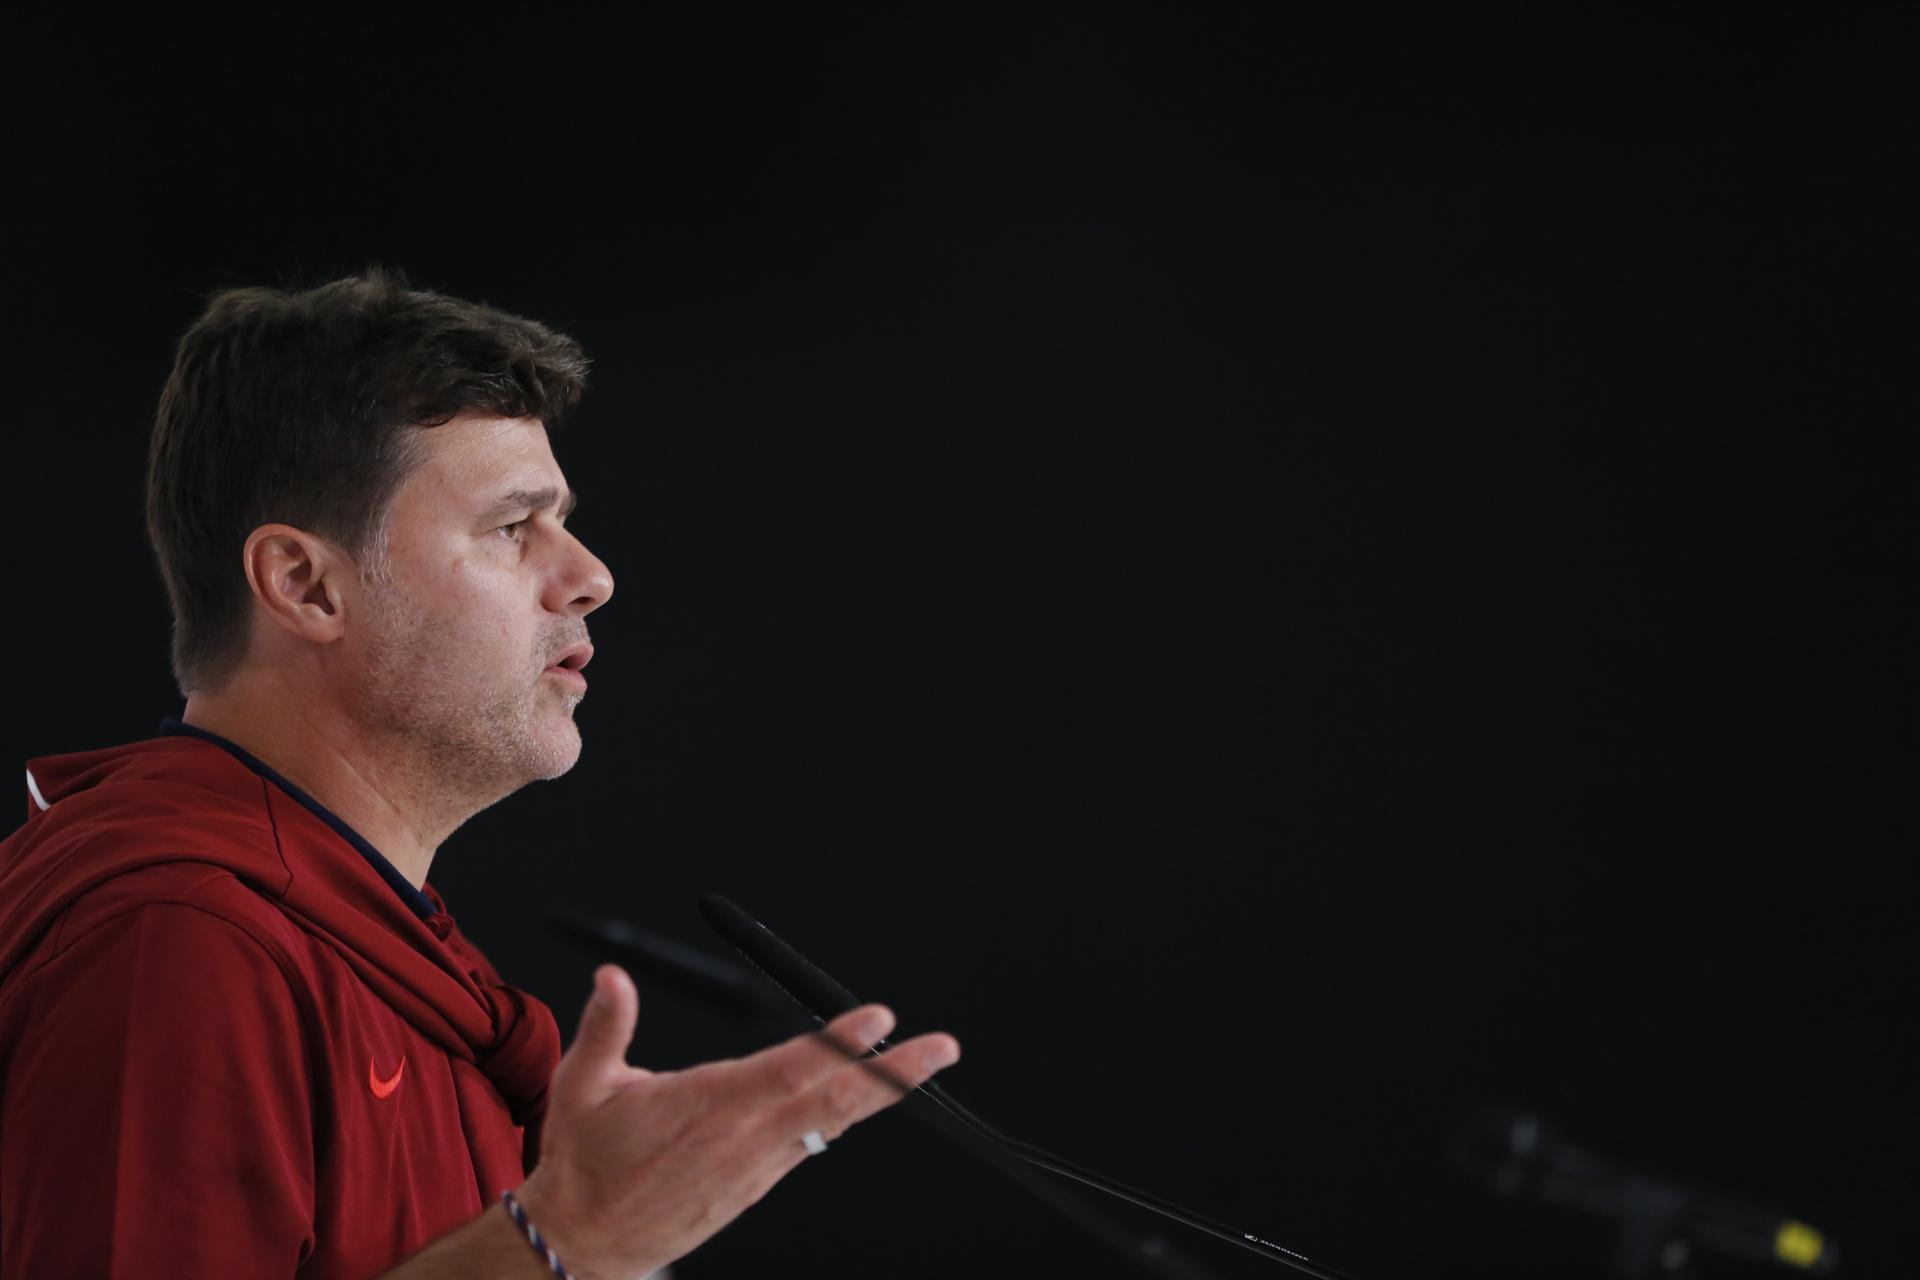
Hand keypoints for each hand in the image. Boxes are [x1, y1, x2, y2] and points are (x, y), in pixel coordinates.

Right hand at [514, 965, 960, 1278]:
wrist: (586, 1241)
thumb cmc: (585, 1161)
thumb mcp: (583, 1086)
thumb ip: (606, 1027)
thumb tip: (613, 975)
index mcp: (711, 1104)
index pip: (790, 1068)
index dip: (838, 1044)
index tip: (878, 1018)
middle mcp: (747, 1136)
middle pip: (836, 1099)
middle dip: (895, 1073)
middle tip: (942, 1047)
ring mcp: (758, 1166)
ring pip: (831, 1122)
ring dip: (880, 1092)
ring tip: (923, 1063)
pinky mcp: (757, 1184)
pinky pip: (809, 1143)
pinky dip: (841, 1116)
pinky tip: (865, 1095)